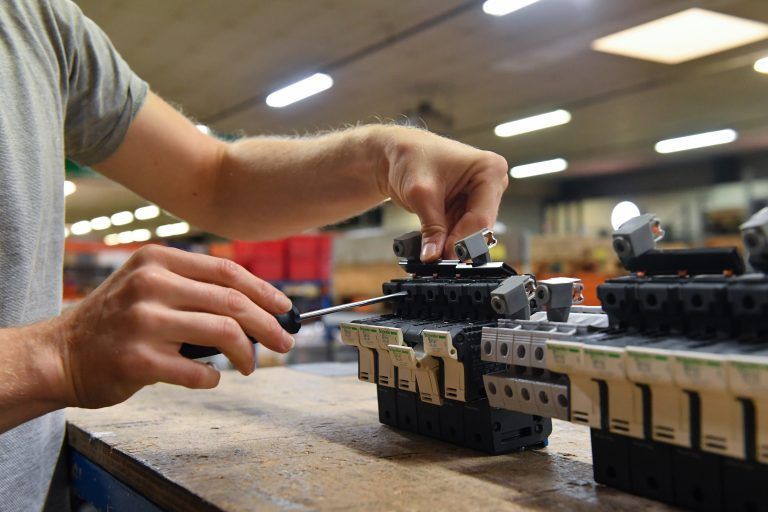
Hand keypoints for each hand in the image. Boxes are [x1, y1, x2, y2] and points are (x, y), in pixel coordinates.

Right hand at [50, 245, 292, 408]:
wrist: (59, 354)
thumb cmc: (116, 321)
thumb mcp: (148, 284)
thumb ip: (194, 287)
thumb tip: (258, 305)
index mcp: (158, 260)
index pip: (227, 271)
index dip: (264, 291)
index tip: (285, 309)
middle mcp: (151, 284)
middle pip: (232, 301)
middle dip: (268, 325)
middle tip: (284, 343)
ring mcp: (143, 322)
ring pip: (224, 333)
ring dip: (248, 354)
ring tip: (250, 365)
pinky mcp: (137, 360)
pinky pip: (198, 371)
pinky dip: (213, 377)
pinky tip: (211, 377)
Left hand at [374, 126, 508, 260]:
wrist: (397, 152)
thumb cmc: (411, 156)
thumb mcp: (421, 194)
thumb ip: (431, 228)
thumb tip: (434, 256)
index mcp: (489, 169)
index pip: (481, 217)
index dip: (463, 241)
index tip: (446, 257)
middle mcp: (492, 182)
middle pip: (479, 226)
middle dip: (457, 243)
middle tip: (437, 257)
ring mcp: (482, 195)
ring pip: (471, 232)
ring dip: (451, 242)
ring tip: (431, 249)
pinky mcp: (469, 205)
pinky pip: (461, 229)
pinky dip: (447, 238)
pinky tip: (433, 243)